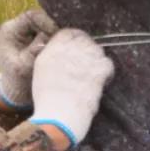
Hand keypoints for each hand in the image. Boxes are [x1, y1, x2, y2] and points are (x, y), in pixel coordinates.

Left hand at [0, 7, 56, 107]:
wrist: (16, 94)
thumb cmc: (17, 82)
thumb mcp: (24, 67)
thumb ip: (34, 51)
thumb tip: (49, 38)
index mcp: (10, 30)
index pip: (32, 16)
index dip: (47, 22)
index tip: (59, 34)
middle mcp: (18, 27)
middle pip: (42, 18)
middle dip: (54, 28)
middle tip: (65, 40)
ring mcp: (28, 32)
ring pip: (48, 25)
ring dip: (57, 34)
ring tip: (65, 45)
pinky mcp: (37, 39)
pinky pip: (51, 34)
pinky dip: (58, 39)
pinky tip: (65, 48)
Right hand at [30, 28, 113, 147]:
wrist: (58, 117)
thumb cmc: (47, 100)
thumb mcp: (41, 72)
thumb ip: (52, 57)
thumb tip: (62, 53)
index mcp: (52, 49)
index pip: (68, 33)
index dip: (76, 39)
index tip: (78, 49)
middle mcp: (69, 49)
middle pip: (86, 40)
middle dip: (88, 50)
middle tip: (88, 64)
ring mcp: (85, 58)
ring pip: (98, 51)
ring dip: (97, 61)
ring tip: (92, 76)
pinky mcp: (99, 70)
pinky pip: (108, 64)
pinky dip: (106, 73)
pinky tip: (100, 83)